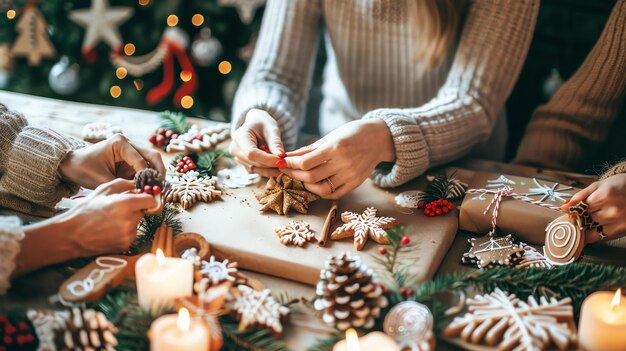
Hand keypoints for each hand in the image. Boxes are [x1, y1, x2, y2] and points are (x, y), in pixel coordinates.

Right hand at [15, 179, 155, 275]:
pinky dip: (125, 231)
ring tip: (111, 220)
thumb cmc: (85, 211)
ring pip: (137, 223)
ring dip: (129, 220)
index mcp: (125, 204)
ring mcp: (128, 235)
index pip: (151, 201)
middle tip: (118, 209)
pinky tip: (110, 230)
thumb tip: (139, 184)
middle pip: (143, 211)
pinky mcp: (126, 245)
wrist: (71, 235)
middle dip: (135, 208)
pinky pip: (131, 234)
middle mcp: (129, 220)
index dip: (147, 198)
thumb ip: (125, 184)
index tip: (142, 197)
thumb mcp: (103, 190)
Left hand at [59, 134, 164, 188]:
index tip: (148, 191)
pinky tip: (151, 188)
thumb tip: (140, 194)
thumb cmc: (83, 169)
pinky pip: (145, 167)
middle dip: (159, 172)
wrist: (71, 165)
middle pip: (152, 156)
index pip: (140, 161)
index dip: (146, 177)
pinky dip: (149, 177)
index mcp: (120, 143)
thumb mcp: (102, 179)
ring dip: (156, 175)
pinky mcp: (131, 159)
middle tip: (161, 188)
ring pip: (152, 161)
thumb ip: (122, 185)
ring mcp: (131, 151)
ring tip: (158, 189)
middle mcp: (129, 144)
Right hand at [229, 109, 282, 177]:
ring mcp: (238, 158)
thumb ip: (275, 142)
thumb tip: (281, 156)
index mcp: (240, 137)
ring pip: (257, 169)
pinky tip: (277, 164)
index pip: (252, 153)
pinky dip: (269, 170)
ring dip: (272, 168)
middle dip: (272, 164)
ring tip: (284, 162)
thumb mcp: (272, 129)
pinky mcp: (244, 164)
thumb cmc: (264, 124)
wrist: (257, 125)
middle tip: (287, 162)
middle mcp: (235, 149)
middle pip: (255, 163)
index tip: (282, 159)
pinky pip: (258, 171)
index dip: (268, 159)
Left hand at [281, 119, 394, 198]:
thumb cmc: (352, 133)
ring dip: (306, 185)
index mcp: (336, 148)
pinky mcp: (355, 183)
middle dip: (294, 175)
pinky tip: (315, 185)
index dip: (290, 164)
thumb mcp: (330, 136)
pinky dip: (320, 192)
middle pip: (311, 177)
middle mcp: (343, 163)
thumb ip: (310, 149)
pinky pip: (334, 194)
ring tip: (300, 178)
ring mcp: (350, 175)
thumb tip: (288, 156)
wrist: (379, 138)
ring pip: (321, 189)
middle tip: (286, 170)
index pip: (305, 162)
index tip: (280, 162)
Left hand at [563, 174, 625, 242]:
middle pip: (585, 222)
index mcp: (604, 196)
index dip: (571, 213)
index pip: (579, 210)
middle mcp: (612, 211)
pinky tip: (594, 229)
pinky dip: (595, 235)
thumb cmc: (616, 186)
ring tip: (586, 223)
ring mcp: (619, 222)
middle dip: (577, 221)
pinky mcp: (623, 229)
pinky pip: (602, 237)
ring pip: (592, 233)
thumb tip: (563, 207)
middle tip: (576, 219)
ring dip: (585, 230)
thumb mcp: (597, 186)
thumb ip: (580, 196)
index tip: (568, 214)